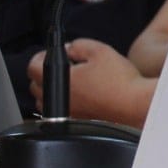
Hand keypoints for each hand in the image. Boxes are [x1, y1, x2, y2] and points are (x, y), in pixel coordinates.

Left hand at [27, 38, 155, 127]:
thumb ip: (78, 44)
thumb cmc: (120, 81)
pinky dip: (66, 102)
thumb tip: (68, 48)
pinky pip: (61, 111)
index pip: (33, 67)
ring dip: (53, 89)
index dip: (41, 56)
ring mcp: (66, 114)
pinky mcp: (76, 123)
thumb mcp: (100, 50)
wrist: (135, 105)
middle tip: (65, 65)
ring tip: (74, 81)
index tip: (52, 53)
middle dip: (45, 72)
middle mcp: (57, 100)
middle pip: (36, 85)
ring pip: (46, 101)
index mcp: (58, 80)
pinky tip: (84, 95)